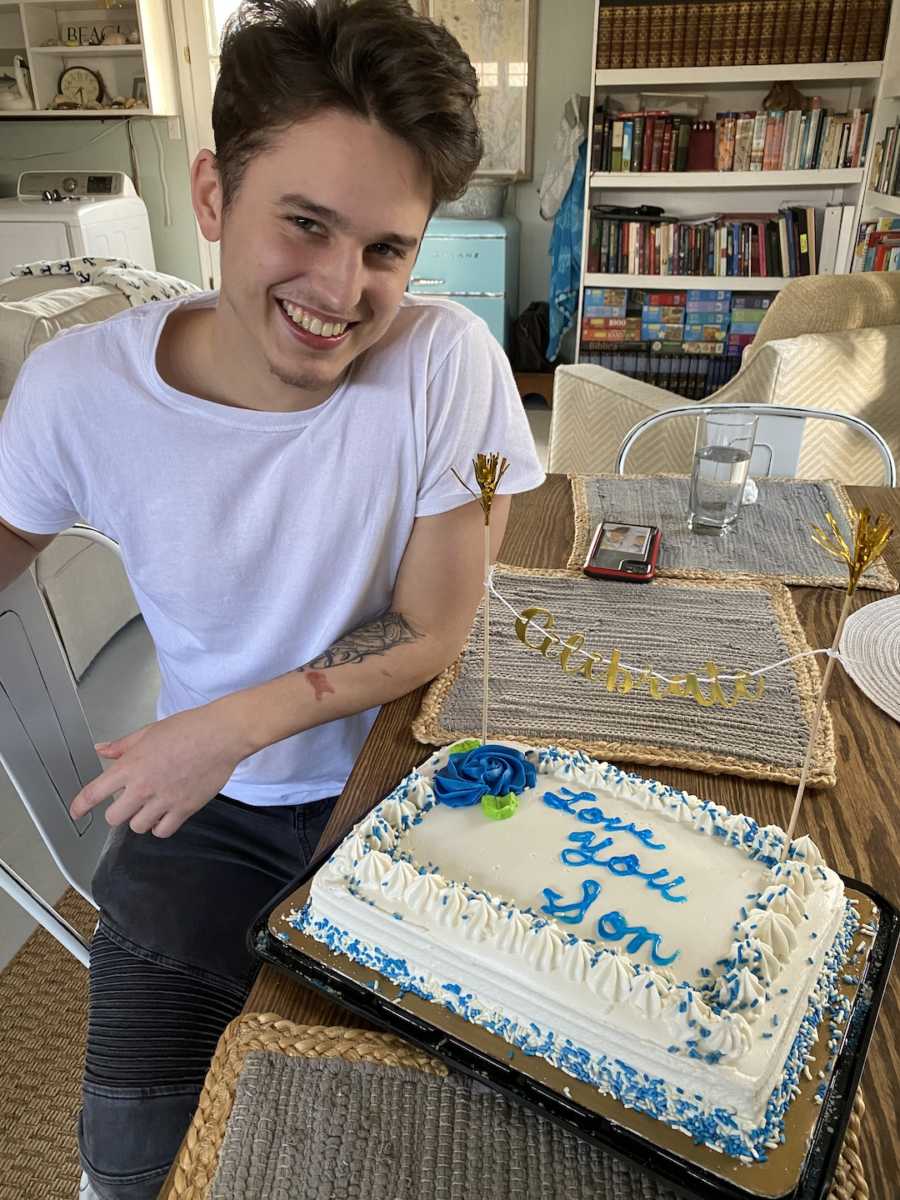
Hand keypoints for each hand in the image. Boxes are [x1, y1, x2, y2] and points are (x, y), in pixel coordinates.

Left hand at [70, 705, 245, 837]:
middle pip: (114, 818)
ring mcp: (163, 800)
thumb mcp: (149, 732)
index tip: (76, 812)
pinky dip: (161, 826)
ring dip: (140, 820)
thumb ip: (123, 746)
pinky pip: (162, 831)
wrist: (221, 735)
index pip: (94, 793)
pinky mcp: (184, 809)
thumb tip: (102, 750)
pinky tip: (165, 815)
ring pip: (138, 827)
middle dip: (117, 812)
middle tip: (127, 803)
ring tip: (150, 808)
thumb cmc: (188, 728)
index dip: (80, 806)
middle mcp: (143, 787)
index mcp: (130, 766)